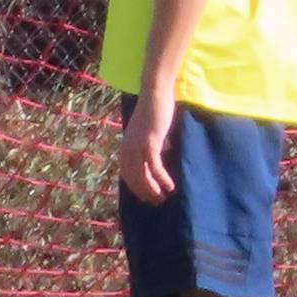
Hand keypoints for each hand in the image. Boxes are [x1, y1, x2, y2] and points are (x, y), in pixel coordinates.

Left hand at [119, 91, 180, 205]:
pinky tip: (170, 187)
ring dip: (153, 190)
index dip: (136, 188)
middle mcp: (128, 149)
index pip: (127, 174)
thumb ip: (153, 142)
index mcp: (126, 146)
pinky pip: (154, 167)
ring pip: (142, 176)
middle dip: (144, 193)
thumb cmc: (154, 109)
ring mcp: (137, 147)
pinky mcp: (149, 144)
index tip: (145, 197)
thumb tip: (163, 151)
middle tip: (156, 202)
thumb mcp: (150, 130)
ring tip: (163, 198)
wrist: (155, 94)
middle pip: (134, 178)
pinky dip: (161, 179)